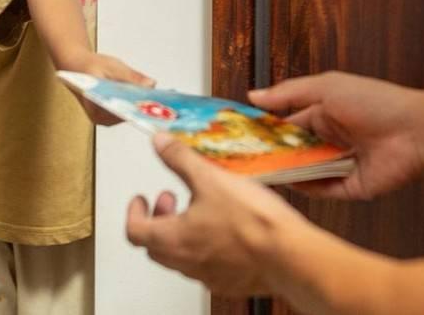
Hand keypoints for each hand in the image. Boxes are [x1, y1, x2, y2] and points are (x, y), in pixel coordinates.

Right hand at [62, 51, 155, 125]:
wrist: (76, 65)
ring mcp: (106, 118)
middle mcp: (101, 119)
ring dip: (142, 105)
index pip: (122, 112)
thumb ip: (131, 76)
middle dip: (144, 106)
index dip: (139, 108)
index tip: (155, 102)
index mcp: (96, 110)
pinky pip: (127, 109)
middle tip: (162, 99)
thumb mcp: (112, 67)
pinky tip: (148, 95)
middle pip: (127, 114)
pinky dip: (136, 102)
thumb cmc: (90, 66)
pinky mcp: (111, 114)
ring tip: (160, 97)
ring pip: (129, 113)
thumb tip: (151, 84)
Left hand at [126, 133, 306, 296]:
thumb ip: (181, 159)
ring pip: (181, 257)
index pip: (134, 231)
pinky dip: (206, 246)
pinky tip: (226, 228)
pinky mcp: (231, 281)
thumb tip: (159, 143)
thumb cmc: (251, 222)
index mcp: (173, 239)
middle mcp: (186, 262)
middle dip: (159, 220)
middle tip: (171, 200)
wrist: (289, 256)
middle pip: (155, 246)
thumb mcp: (211, 179)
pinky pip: (208, 265)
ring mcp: (208, 276)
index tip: (141, 199)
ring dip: (182, 232)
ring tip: (201, 209)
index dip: (134, 212)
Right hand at [250, 72, 423, 200]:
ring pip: (306, 173)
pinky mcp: (352, 187)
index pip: (287, 125)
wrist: (415, 130)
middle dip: (273, 156)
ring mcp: (340, 165)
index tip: (242, 137)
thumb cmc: (375, 101)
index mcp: (324, 114)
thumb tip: (254, 95)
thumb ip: (288, 93)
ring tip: (261, 174)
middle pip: (294, 152)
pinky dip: (308, 189)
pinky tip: (291, 184)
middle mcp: (331, 140)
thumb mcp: (326, 87)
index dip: (266, 131)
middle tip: (245, 161)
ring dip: (287, 173)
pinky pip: (324, 191)